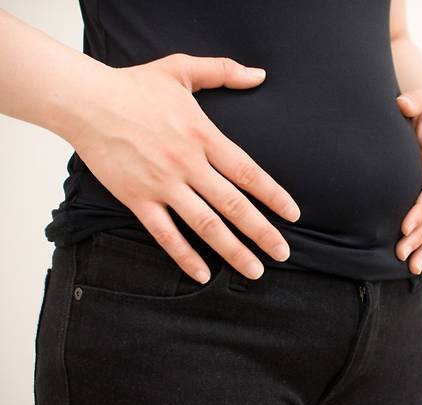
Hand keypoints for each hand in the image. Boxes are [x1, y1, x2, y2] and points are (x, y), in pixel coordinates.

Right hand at [66, 53, 300, 281]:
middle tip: (283, 254)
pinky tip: (203, 275)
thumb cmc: (134, 86)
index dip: (274, 196)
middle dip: (262, 232)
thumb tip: (259, 74)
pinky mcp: (137, 199)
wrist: (85, 101)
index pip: (249, 172)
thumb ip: (223, 71)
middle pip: (234, 205)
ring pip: (205, 225)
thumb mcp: (182, 69)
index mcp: (203, 136)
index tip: (293, 215)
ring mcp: (162, 185)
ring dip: (232, 251)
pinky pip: (165, 235)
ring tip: (255, 271)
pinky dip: (185, 256)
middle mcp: (188, 164)